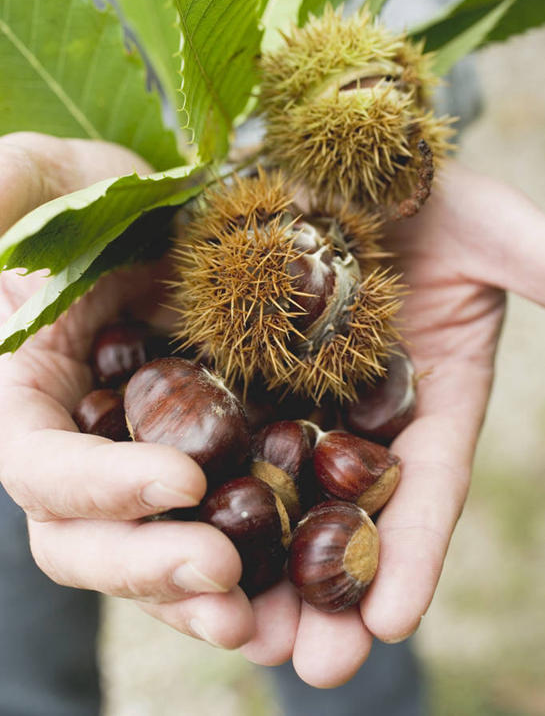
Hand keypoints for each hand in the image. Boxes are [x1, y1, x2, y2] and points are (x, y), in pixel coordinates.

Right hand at [0, 133, 254, 650]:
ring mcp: (152, 469)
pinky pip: (232, 532)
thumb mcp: (48, 178)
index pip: (43, 469)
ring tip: (265, 627)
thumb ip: (7, 192)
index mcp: (35, 401)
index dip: (97, 486)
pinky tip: (308, 594)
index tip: (175, 477)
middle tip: (223, 578)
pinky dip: (263, 569)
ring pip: (162, 559)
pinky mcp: (218, 469)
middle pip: (94, 543)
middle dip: (152, 568)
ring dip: (205, 600)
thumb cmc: (101, 196)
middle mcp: (88, 454)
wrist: (180, 220)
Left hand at [240, 162, 544, 685]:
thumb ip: (541, 266)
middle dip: (332, 593)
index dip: (415, 550)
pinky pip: (210, 435)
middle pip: (347, 515)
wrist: (334, 146)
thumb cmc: (421, 186)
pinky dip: (199, 491)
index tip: (394, 619)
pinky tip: (177, 543)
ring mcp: (291, 393)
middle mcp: (358, 411)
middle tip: (314, 667)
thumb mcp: (489, 228)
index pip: (426, 485)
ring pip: (276, 495)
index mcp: (427, 395)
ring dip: (262, 569)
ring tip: (244, 639)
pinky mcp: (231, 369)